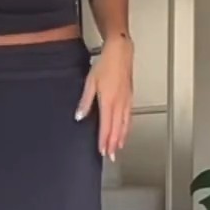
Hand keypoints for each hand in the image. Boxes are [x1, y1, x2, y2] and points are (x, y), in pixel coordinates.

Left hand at [76, 34, 132, 160]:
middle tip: (111, 156)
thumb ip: (85, 101)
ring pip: (125, 125)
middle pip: (117, 129)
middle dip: (113, 144)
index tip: (102, 151)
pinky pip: (129, 117)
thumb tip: (79, 116)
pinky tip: (125, 131)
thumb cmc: (106, 64)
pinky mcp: (130, 97)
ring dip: (121, 138)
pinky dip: (127, 128)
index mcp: (108, 101)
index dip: (104, 141)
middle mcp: (119, 104)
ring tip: (118, 148)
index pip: (106, 126)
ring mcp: (126, 101)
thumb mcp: (90, 82)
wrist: (120, 52)